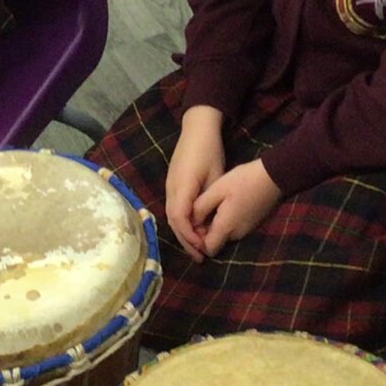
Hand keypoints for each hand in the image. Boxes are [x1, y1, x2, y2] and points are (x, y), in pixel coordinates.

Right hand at [164, 106, 227, 260]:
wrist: (196, 128)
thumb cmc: (209, 150)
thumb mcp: (216, 176)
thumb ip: (209, 201)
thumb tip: (208, 223)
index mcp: (182, 187)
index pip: (180, 219)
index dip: (190, 236)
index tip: (203, 248)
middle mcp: (171, 189)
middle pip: (173, 221)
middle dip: (186, 241)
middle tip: (200, 257)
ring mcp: (169, 186)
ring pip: (172, 216)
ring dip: (183, 233)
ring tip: (197, 248)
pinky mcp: (172, 184)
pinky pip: (174, 208)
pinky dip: (183, 222)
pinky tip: (194, 229)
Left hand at [191, 157, 281, 257]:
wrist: (274, 176)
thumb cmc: (243, 180)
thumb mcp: (217, 190)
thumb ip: (201, 207)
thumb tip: (190, 222)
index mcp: (226, 227)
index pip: (208, 249)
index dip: (197, 241)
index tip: (193, 225)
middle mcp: (237, 234)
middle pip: (215, 242)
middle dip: (206, 233)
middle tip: (200, 213)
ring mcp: (246, 230)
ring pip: (224, 235)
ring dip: (216, 226)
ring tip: (211, 206)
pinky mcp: (252, 224)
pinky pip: (234, 228)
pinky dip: (226, 222)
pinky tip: (225, 205)